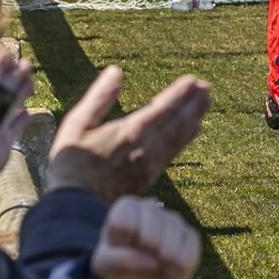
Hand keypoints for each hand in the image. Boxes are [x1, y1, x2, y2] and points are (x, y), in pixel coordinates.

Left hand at [0, 48, 33, 185]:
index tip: (7, 54)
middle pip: (3, 90)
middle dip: (14, 76)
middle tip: (27, 64)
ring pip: (11, 106)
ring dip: (21, 93)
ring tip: (30, 81)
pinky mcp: (4, 143)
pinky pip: (15, 128)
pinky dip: (22, 120)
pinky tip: (27, 112)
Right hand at [47, 66, 210, 201]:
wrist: (75, 208)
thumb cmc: (71, 163)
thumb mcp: (77, 124)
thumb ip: (99, 97)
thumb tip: (116, 71)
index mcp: (128, 132)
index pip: (161, 109)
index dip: (179, 94)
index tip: (193, 81)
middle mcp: (145, 148)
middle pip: (176, 122)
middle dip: (193, 104)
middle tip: (206, 87)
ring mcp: (149, 164)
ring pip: (178, 137)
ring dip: (194, 118)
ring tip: (205, 102)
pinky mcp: (149, 177)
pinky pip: (173, 152)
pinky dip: (185, 137)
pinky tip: (192, 130)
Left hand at [91, 196, 200, 278]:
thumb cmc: (117, 268)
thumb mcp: (106, 266)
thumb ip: (120, 261)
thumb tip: (153, 263)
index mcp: (126, 207)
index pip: (125, 224)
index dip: (124, 246)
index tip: (120, 250)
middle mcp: (152, 207)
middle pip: (152, 236)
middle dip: (145, 257)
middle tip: (140, 261)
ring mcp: (173, 219)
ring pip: (173, 243)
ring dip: (162, 264)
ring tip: (154, 266)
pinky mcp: (189, 235)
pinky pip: (190, 253)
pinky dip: (178, 270)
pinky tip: (168, 270)